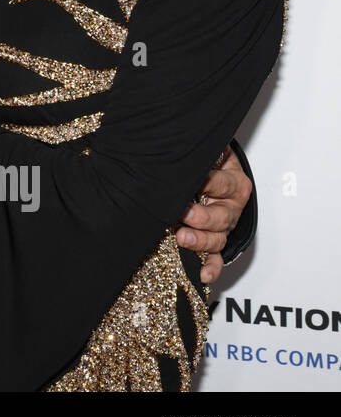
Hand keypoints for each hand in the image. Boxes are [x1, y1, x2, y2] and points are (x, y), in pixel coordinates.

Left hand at [176, 146, 252, 283]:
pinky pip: (216, 258)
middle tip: (184, 213)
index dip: (209, 183)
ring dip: (201, 241)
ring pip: (218, 238)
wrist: (211, 172)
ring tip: (182, 238)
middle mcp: (231, 206)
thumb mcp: (208, 153)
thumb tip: (188, 141)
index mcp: (233, 182)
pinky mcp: (215, 241)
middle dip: (203, 216)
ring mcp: (223, 226)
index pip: (223, 183)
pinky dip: (211, 268)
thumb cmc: (207, 163)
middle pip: (222, 215)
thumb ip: (202, 150)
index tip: (195, 181)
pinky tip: (203, 275)